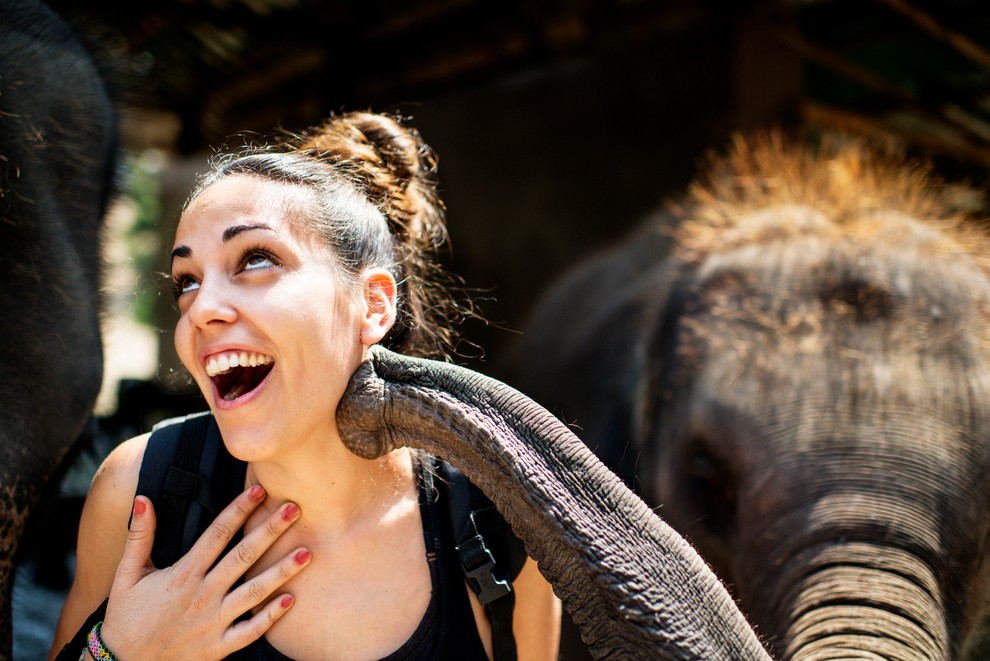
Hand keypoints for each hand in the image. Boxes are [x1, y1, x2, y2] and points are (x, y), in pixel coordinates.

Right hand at [98, 486, 310, 659]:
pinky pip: (250, 631)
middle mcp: (202, 595)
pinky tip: (292, 599)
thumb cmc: (126, 618)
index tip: (259, 489)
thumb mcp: (127, 575)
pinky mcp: (218, 647)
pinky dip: (271, 617)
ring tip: (307, 553)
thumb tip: (143, 498)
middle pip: (243, 556)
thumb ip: (140, 536)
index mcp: (183, 574)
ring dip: (281, 571)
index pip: (217, 534)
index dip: (239, 510)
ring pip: (254, 593)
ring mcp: (213, 622)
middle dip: (270, 531)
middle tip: (296, 508)